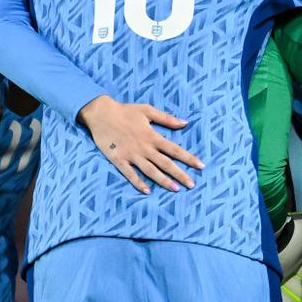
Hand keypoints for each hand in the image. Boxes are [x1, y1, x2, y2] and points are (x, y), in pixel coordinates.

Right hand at [77, 95, 203, 193]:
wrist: (101, 113)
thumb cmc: (125, 111)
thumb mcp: (147, 110)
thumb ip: (166, 118)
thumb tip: (185, 123)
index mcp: (153, 136)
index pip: (175, 149)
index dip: (188, 158)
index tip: (201, 166)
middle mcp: (144, 148)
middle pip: (165, 164)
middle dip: (180, 174)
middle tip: (192, 185)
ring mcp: (131, 155)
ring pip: (150, 171)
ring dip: (163, 181)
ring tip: (176, 189)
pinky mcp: (118, 160)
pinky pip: (130, 174)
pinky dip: (138, 183)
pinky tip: (147, 191)